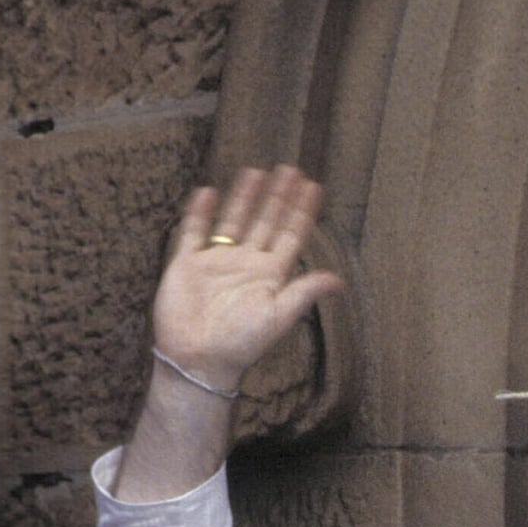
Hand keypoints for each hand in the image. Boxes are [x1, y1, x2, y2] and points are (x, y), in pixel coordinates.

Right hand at [151, 164, 344, 389]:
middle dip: (278, 196)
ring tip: (256, 171)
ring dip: (245, 197)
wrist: (198, 358)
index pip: (291, 235)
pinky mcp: (186, 264)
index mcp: (270, 275)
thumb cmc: (242, 342)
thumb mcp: (280, 315)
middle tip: (290, 168)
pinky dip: (200, 213)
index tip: (313, 186)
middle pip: (265, 222)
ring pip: (233, 221)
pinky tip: (208, 192)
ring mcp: (216, 262)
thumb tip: (340, 280)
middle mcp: (245, 264)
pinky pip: (193, 233)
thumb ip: (306, 292)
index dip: (302, 211)